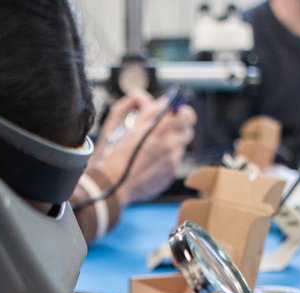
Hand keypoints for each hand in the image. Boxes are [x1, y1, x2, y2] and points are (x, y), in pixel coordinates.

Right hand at [91, 91, 196, 205]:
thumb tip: (154, 100)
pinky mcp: (170, 175)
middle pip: (187, 131)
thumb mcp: (121, 121)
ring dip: (170, 145)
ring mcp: (172, 162)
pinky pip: (174, 163)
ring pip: (180, 147)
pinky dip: (165, 161)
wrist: (111, 185)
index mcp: (159, 128)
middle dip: (178, 129)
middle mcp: (169, 144)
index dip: (182, 113)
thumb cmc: (112, 155)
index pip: (187, 115)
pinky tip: (149, 163)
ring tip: (151, 149)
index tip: (176, 113)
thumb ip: (140, 105)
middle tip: (164, 130)